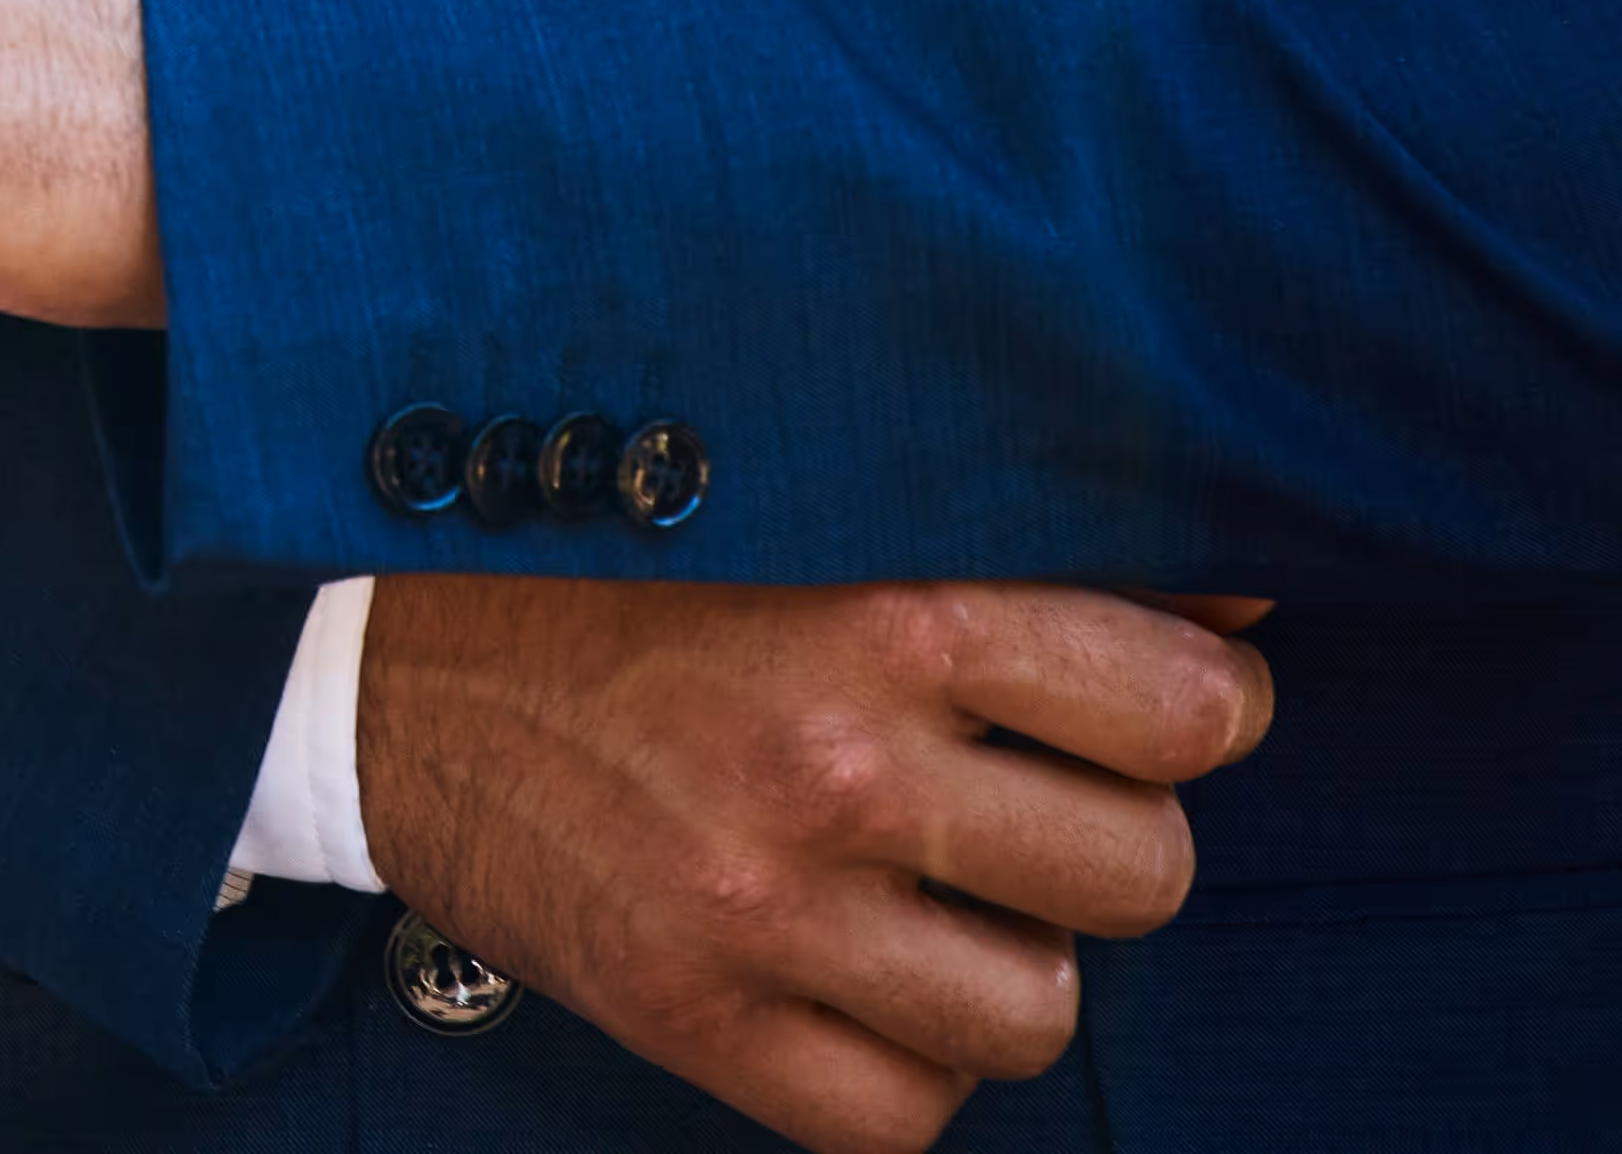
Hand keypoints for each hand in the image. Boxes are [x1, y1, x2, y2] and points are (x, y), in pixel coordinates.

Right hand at [356, 572, 1271, 1152]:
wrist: (378, 672)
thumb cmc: (618, 579)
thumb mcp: (817, 526)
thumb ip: (1030, 561)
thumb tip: (1243, 608)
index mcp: (874, 613)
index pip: (1183, 708)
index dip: (1203, 706)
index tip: (1159, 701)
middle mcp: (832, 768)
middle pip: (1141, 875)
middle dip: (1107, 841)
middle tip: (1021, 797)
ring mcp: (764, 915)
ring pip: (1042, 1014)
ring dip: (1011, 962)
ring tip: (930, 893)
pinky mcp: (695, 1026)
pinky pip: (909, 1113)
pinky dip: (906, 1062)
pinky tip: (854, 977)